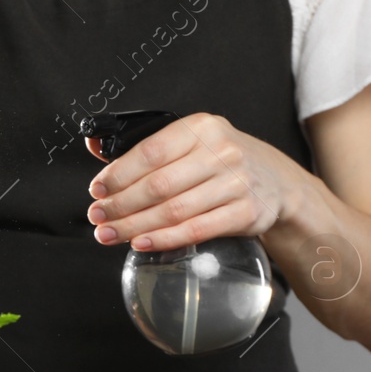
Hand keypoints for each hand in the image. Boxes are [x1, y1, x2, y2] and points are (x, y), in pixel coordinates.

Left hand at [85, 113, 305, 251]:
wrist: (276, 182)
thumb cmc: (220, 162)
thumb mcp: (189, 141)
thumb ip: (145, 145)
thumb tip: (94, 144)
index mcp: (201, 128)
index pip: (150, 151)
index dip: (118, 174)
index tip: (97, 190)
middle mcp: (221, 152)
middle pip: (158, 185)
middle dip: (120, 205)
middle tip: (97, 216)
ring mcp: (235, 183)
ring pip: (173, 210)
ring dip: (134, 226)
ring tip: (109, 234)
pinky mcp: (245, 212)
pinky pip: (196, 229)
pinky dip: (164, 239)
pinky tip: (141, 243)